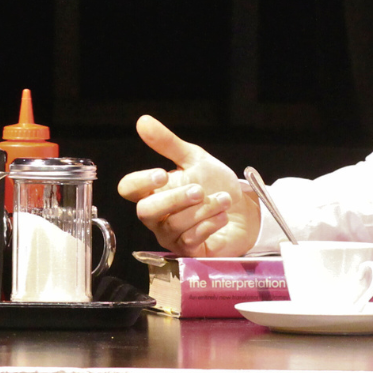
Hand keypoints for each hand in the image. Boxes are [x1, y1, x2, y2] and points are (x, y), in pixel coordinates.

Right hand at [115, 115, 259, 256]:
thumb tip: (143, 121)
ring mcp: (170, 236)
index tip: (162, 175)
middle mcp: (156, 216)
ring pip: (174, 226)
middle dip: (175, 199)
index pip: (128, 189)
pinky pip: (190, 241)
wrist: (244, 209)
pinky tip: (222, 216)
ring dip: (202, 210)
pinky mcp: (188, 252)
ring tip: (223, 199)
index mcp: (153, 191)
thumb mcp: (194, 158)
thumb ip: (168, 143)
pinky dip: (209, 225)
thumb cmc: (214, 184)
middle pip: (145, 212)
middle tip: (199, 189)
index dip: (140, 182)